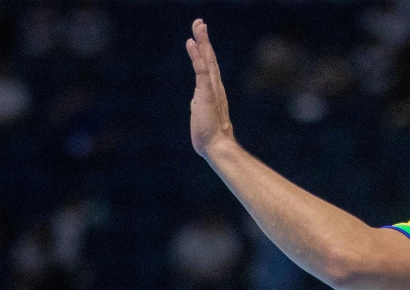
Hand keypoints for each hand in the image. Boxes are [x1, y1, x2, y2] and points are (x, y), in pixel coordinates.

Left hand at [186, 19, 234, 157]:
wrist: (217, 147)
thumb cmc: (210, 136)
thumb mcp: (203, 114)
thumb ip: (201, 104)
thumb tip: (197, 103)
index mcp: (214, 91)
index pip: (208, 66)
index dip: (205, 50)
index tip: (200, 35)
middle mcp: (215, 87)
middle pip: (209, 58)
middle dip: (204, 39)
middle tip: (200, 22)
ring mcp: (212, 89)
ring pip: (207, 60)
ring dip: (202, 41)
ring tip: (198, 25)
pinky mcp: (207, 93)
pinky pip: (201, 70)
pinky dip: (197, 55)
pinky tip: (192, 43)